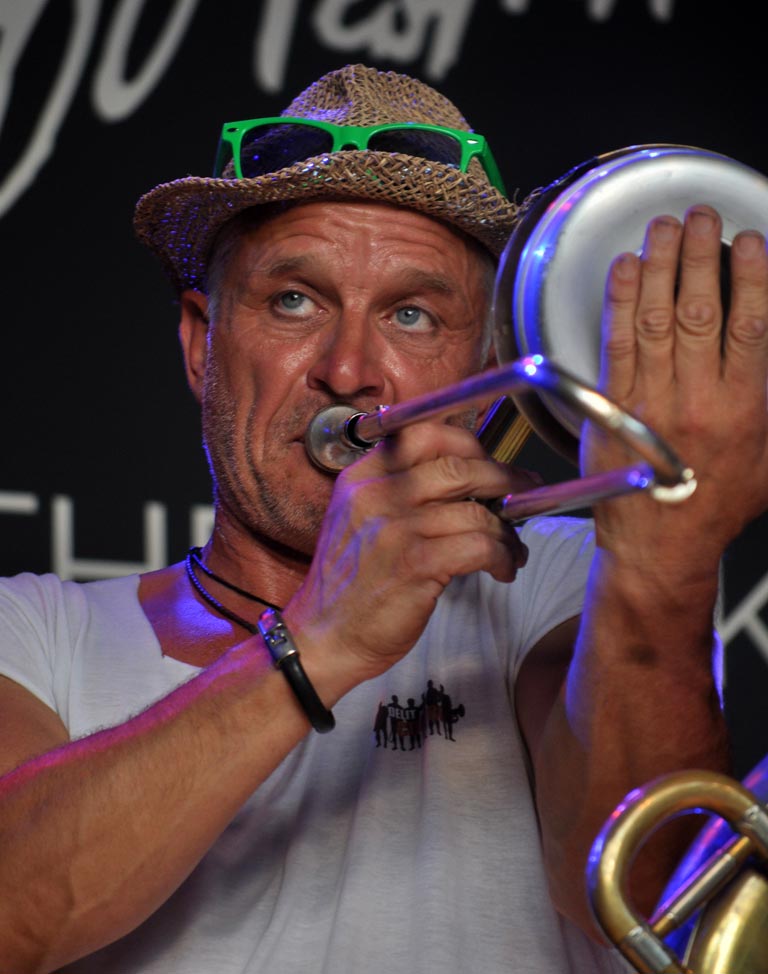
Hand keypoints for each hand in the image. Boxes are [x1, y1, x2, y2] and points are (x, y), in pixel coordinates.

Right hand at [284, 421, 531, 696]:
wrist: (324, 638)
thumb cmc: (350, 584)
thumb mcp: (357, 518)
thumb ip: (396, 490)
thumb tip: (465, 476)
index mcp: (362, 477)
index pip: (422, 433)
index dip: (466, 442)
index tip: (488, 458)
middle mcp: (377, 494)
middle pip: (458, 465)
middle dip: (502, 476)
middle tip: (523, 488)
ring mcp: (396, 528)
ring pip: (477, 511)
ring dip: (507, 531)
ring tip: (514, 547)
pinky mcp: (417, 563)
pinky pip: (481, 545)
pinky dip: (503, 556)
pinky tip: (504, 569)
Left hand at [582, 205, 767, 573]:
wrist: (660, 545)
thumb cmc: (713, 504)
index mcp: (741, 407)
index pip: (750, 326)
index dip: (750, 277)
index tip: (748, 244)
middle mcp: (696, 399)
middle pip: (700, 311)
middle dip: (700, 256)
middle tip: (700, 219)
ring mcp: (651, 401)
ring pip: (655, 320)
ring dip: (658, 267)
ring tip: (663, 229)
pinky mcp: (613, 407)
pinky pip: (616, 344)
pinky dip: (619, 302)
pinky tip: (624, 270)